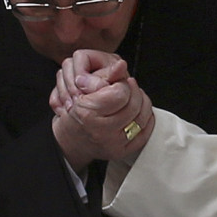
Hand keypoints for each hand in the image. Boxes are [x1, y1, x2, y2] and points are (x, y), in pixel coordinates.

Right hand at [50, 52, 153, 173]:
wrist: (71, 140)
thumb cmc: (77, 113)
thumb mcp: (84, 89)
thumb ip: (105, 75)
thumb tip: (122, 65)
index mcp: (88, 113)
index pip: (120, 93)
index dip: (122, 85)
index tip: (118, 84)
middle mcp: (101, 131)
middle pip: (134, 105)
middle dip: (134, 92)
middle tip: (128, 88)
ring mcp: (113, 144)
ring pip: (142, 118)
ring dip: (142, 103)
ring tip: (133, 97)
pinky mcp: (122, 152)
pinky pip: (144, 133)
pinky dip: (146, 119)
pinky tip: (139, 112)